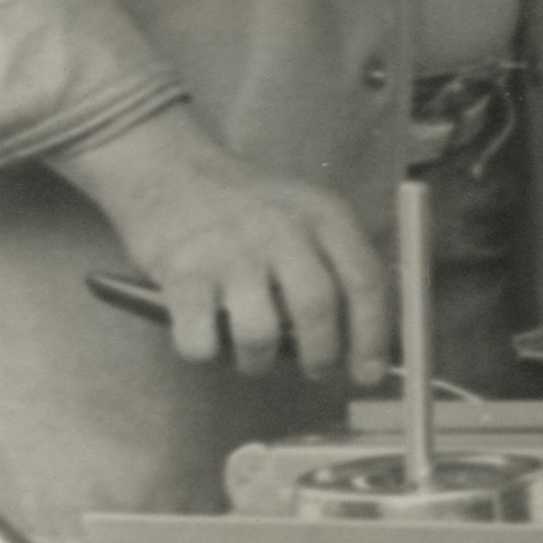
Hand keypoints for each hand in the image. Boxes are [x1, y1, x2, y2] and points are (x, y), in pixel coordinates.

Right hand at [75, 116, 391, 382]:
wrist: (169, 169)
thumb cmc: (246, 207)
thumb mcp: (304, 214)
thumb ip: (336, 266)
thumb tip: (364, 344)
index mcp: (321, 215)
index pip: (365, 280)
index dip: (373, 336)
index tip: (369, 373)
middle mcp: (280, 229)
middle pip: (317, 308)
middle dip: (322, 356)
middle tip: (316, 370)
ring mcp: (230, 251)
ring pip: (260, 335)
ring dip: (259, 362)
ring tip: (253, 355)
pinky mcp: (183, 274)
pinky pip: (201, 341)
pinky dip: (206, 354)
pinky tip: (206, 338)